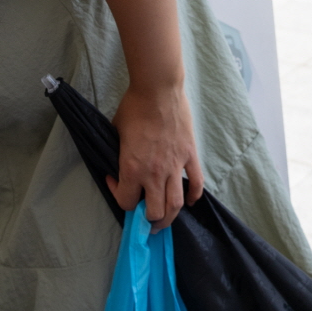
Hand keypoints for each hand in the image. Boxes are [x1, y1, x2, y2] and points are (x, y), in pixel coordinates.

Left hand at [108, 83, 203, 227]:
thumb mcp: (115, 131)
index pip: (126, 202)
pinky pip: (196, 183)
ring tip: (165, 219)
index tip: (116, 183)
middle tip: (146, 221)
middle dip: (149, 221)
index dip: (119, 197)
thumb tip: (117, 161)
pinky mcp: (190, 156)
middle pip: (155, 213)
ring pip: (175, 204)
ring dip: (170, 217)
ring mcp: (175, 166)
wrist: (158, 89)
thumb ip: (117, 152)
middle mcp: (154, 173)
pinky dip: (193, 196)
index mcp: (133, 169)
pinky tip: (189, 202)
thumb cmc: (133, 107)